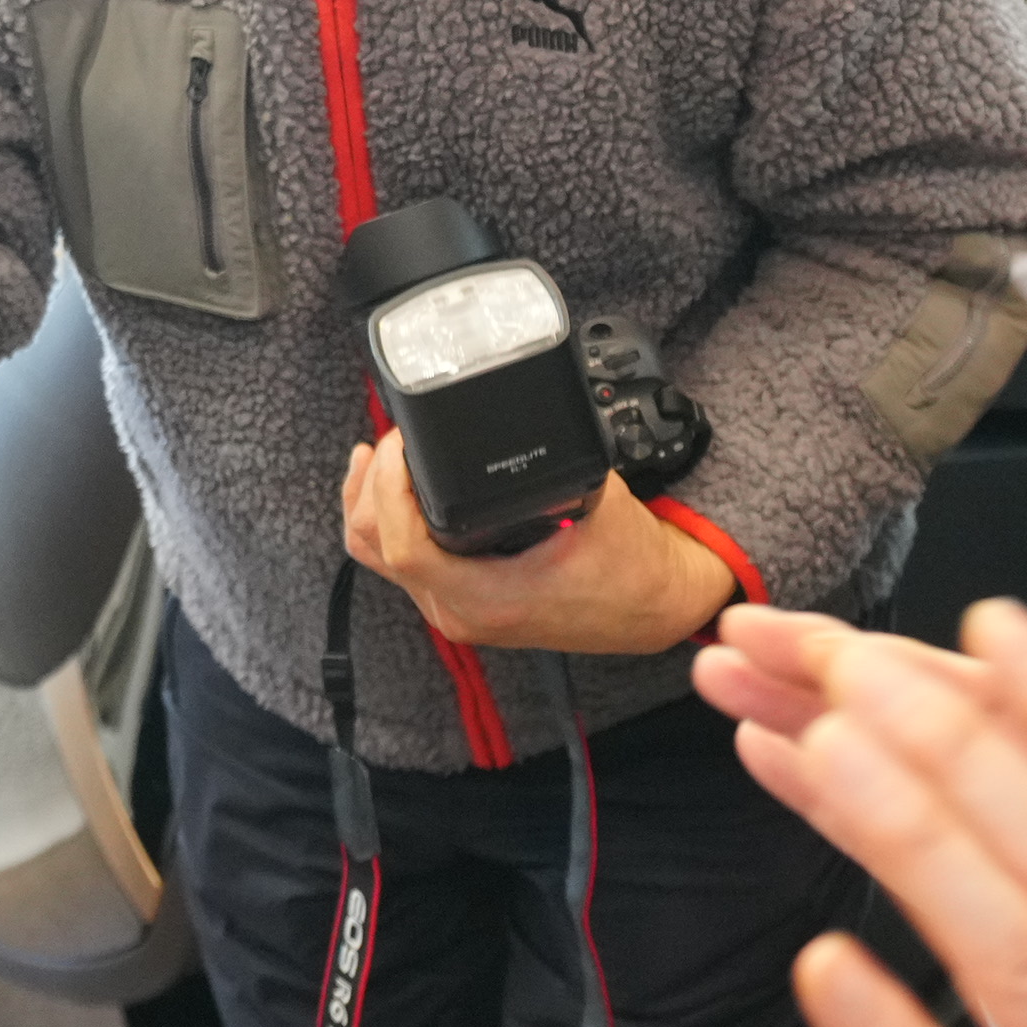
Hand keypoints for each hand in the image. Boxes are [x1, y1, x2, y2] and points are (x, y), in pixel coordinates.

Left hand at [341, 434, 736, 654]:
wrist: (657, 605)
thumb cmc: (633, 563)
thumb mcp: (593, 499)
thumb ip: (544, 462)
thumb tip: (504, 415)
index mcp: (491, 597)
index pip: (403, 546)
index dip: (388, 487)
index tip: (402, 442)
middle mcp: (462, 611)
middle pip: (376, 548)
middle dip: (370, 486)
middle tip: (388, 438)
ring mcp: (456, 610)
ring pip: (378, 558)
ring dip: (369, 502)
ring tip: (376, 455)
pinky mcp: (461, 601)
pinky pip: (400, 564)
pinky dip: (386, 522)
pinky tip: (391, 489)